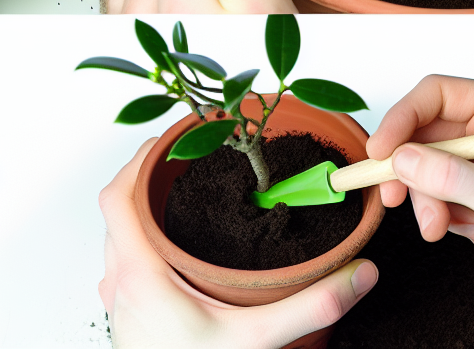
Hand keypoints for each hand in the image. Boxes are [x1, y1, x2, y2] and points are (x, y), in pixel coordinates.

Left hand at [99, 139, 377, 348]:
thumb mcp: (256, 340)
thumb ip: (309, 306)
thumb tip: (359, 273)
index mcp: (139, 272)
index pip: (116, 197)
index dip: (135, 162)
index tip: (164, 144)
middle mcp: (118, 279)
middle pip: (115, 209)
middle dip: (143, 180)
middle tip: (178, 165)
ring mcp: (115, 298)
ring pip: (114, 236)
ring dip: (137, 212)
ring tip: (174, 198)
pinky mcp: (121, 313)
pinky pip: (118, 261)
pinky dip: (136, 241)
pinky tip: (168, 250)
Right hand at [366, 74, 473, 267]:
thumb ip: (459, 179)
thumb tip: (406, 161)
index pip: (438, 95)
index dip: (403, 117)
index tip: (383, 151)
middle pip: (425, 133)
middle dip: (409, 168)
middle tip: (393, 194)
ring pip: (427, 168)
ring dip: (424, 200)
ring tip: (438, 228)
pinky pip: (442, 197)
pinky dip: (443, 216)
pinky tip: (468, 230)